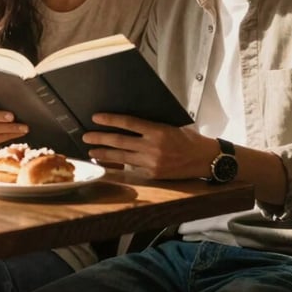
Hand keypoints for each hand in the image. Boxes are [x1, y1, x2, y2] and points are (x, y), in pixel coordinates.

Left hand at [82, 114, 217, 179]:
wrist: (205, 159)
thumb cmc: (190, 139)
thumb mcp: (171, 126)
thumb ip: (151, 126)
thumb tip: (129, 123)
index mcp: (158, 130)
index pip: (128, 123)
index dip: (110, 120)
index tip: (96, 117)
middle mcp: (153, 146)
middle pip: (120, 141)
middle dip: (100, 137)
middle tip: (86, 135)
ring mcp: (152, 162)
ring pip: (122, 156)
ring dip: (104, 153)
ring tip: (91, 150)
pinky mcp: (153, 174)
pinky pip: (131, 169)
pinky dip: (118, 165)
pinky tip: (108, 163)